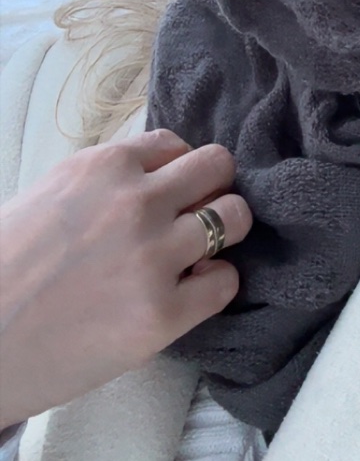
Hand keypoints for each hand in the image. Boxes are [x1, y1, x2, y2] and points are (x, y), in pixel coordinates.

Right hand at [0, 130, 251, 426]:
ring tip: (197, 257)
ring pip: (235, 218)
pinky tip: (186, 295)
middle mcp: (135, 202)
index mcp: (103, 166)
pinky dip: (215, 285)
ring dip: (223, 234)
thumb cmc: (4, 270)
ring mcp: (153, 257)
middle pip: (218, 167)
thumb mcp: (50, 195)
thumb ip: (105, 182)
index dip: (177, 172)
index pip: (176, 145)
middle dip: (213, 190)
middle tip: (196, 219)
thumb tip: (158, 179)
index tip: (169, 196)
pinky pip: (226, 283)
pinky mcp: (162, 315)